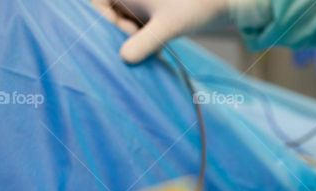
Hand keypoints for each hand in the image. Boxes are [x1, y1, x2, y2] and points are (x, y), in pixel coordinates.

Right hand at [92, 0, 268, 63]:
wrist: (222, 2)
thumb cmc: (194, 7)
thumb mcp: (168, 27)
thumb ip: (146, 42)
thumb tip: (124, 59)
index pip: (94, 3)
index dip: (102, 21)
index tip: (127, 34)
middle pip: (107, 14)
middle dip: (120, 34)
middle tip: (141, 48)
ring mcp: (139, 2)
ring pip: (122, 22)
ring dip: (133, 39)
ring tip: (152, 50)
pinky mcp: (149, 11)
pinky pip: (135, 26)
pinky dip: (142, 38)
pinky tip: (158, 51)